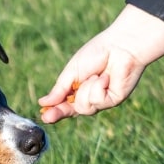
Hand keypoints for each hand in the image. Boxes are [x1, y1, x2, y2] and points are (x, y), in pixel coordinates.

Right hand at [38, 5, 163, 121]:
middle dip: (59, 112)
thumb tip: (43, 103)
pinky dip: (98, 87)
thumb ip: (60, 89)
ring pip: (84, 108)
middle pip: (72, 112)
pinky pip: (97, 101)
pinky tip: (106, 77)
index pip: (64, 104)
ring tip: (95, 75)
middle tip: (48, 117)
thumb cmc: (97, 53)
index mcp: (78, 88)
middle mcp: (90, 97)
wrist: (120, 46)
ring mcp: (102, 100)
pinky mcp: (113, 100)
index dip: (54, 111)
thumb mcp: (72, 71)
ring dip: (85, 90)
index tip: (44, 115)